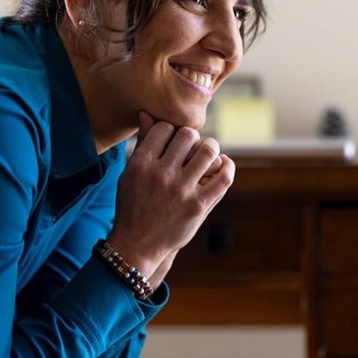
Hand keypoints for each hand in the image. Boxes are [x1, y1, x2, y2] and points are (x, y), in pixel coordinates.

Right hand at [108, 111, 234, 278]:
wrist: (137, 245)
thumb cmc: (134, 205)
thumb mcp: (130, 174)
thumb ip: (143, 144)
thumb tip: (148, 113)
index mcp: (141, 164)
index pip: (165, 128)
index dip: (172, 130)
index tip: (174, 139)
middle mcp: (161, 175)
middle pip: (188, 136)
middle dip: (192, 138)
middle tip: (192, 147)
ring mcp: (182, 191)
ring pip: (208, 151)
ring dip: (211, 148)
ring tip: (207, 154)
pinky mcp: (199, 206)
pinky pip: (224, 177)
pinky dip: (227, 166)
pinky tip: (223, 164)